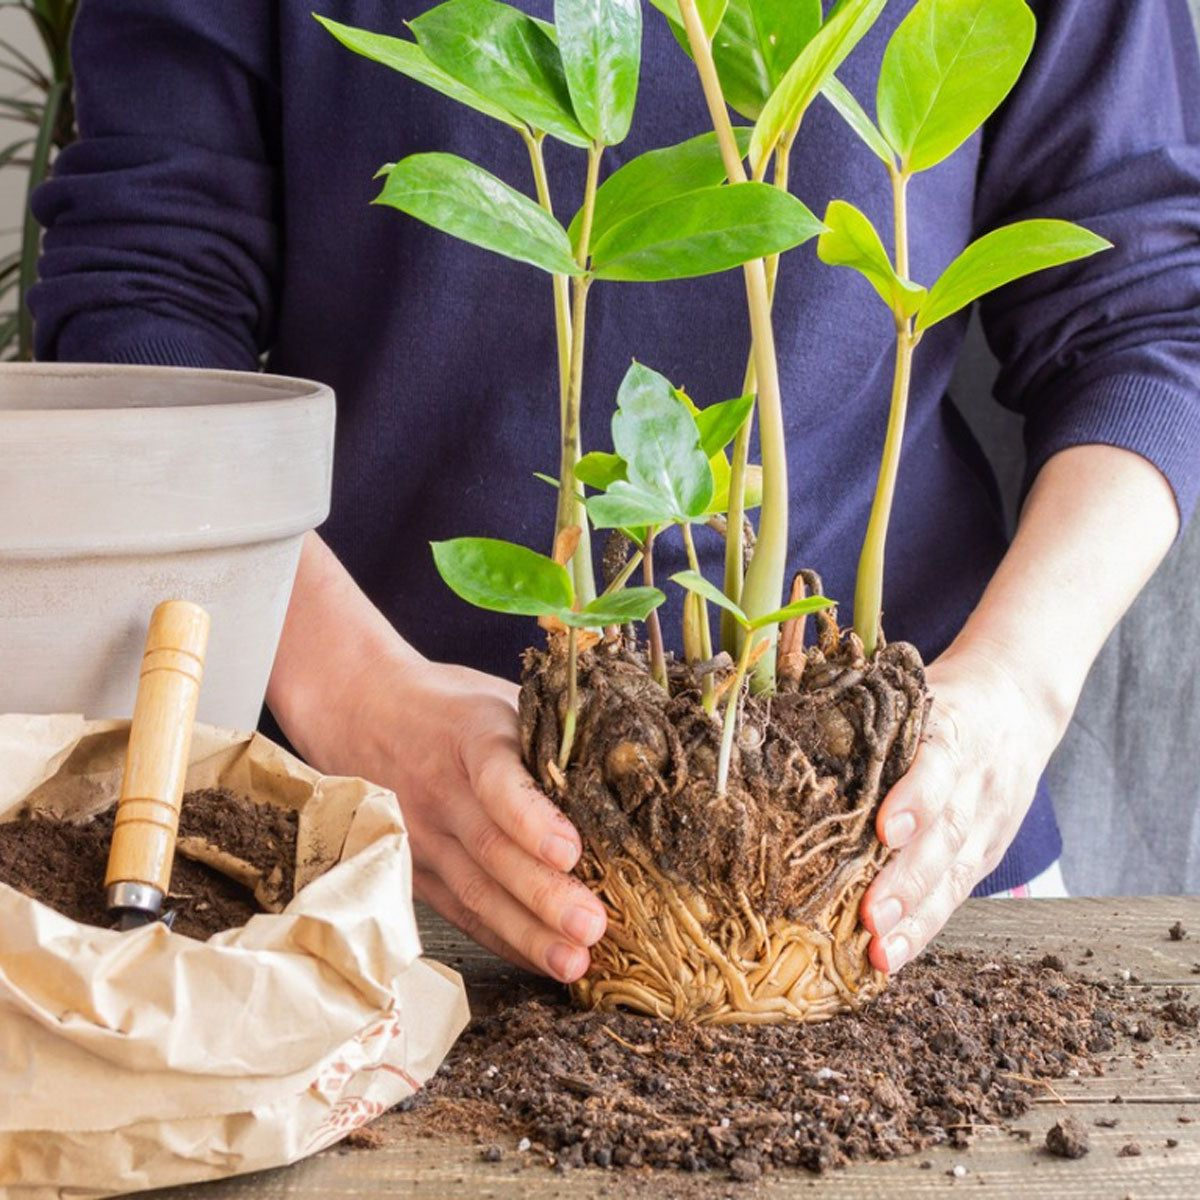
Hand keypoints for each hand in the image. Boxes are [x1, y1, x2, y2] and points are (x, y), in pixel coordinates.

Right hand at [355, 655, 607, 982]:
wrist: (359, 709)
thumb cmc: (451, 707)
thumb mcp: (497, 697)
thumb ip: (547, 732)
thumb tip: (630, 761)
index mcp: (471, 734)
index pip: (498, 778)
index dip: (531, 818)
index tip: (571, 851)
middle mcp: (441, 787)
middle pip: (491, 848)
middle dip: (543, 895)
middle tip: (592, 927)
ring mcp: (421, 833)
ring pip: (475, 890)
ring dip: (526, 932)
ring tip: (573, 963)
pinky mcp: (414, 868)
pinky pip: (460, 909)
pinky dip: (501, 939)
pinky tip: (539, 961)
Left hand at [860, 642, 1064, 972]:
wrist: (1017, 701)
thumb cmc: (941, 698)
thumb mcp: (914, 692)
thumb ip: (870, 719)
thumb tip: (786, 731)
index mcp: (953, 730)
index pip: (937, 767)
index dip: (914, 800)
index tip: (884, 831)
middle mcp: (975, 780)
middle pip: (945, 836)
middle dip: (907, 881)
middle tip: (871, 917)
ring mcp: (987, 821)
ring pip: (954, 874)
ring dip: (917, 918)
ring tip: (880, 952)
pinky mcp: (989, 851)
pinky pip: (957, 892)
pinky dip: (926, 927)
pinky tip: (893, 956)